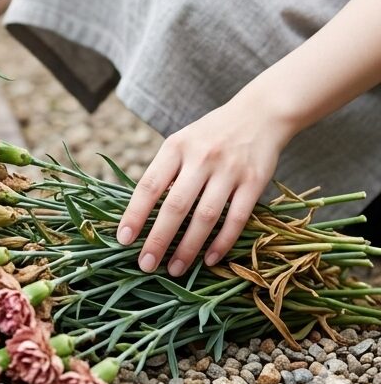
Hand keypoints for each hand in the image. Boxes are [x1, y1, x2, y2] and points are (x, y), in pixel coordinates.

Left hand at [116, 89, 296, 275]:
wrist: (259, 114)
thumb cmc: (210, 134)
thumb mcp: (182, 142)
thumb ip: (166, 172)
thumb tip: (143, 211)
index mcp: (175, 147)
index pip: (149, 185)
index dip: (135, 213)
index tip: (123, 238)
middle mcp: (200, 157)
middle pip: (175, 205)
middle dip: (158, 238)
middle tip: (145, 265)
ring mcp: (228, 170)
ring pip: (205, 216)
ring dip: (188, 247)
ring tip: (174, 269)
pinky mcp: (254, 182)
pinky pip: (236, 218)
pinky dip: (222, 242)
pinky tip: (209, 259)